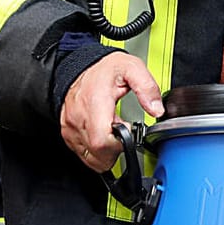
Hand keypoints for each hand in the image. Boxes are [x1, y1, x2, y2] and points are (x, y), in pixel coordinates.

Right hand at [60, 52, 163, 172]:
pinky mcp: (67, 133)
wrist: (80, 66)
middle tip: (123, 133)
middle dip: (116, 151)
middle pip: (97, 153)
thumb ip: (147, 88)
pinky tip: (103, 136)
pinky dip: (95, 152)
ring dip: (106, 154)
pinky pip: (81, 154)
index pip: (102, 141)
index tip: (128, 130)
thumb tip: (157, 109)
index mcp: (94, 103)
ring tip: (113, 133)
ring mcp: (70, 127)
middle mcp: (79, 118)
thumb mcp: (132, 68)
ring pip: (89, 158)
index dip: (119, 144)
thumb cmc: (103, 69)